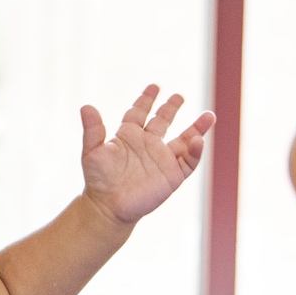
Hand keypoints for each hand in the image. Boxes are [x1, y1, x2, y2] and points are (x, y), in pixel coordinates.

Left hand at [79, 85, 214, 224]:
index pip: (139, 112)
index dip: (146, 99)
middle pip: (163, 121)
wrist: (108, 207)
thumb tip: (86, 107)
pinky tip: (198, 141)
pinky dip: (195, 151)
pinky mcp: (172, 176)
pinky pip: (189, 161)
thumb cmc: (98, 180)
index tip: (154, 87)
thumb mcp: (92, 152)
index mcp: (129, 136)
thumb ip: (92, 129)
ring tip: (209, 115)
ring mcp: (162, 160)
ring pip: (184, 140)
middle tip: (179, 96)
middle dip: (171, 108)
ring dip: (197, 128)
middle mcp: (148, 145)